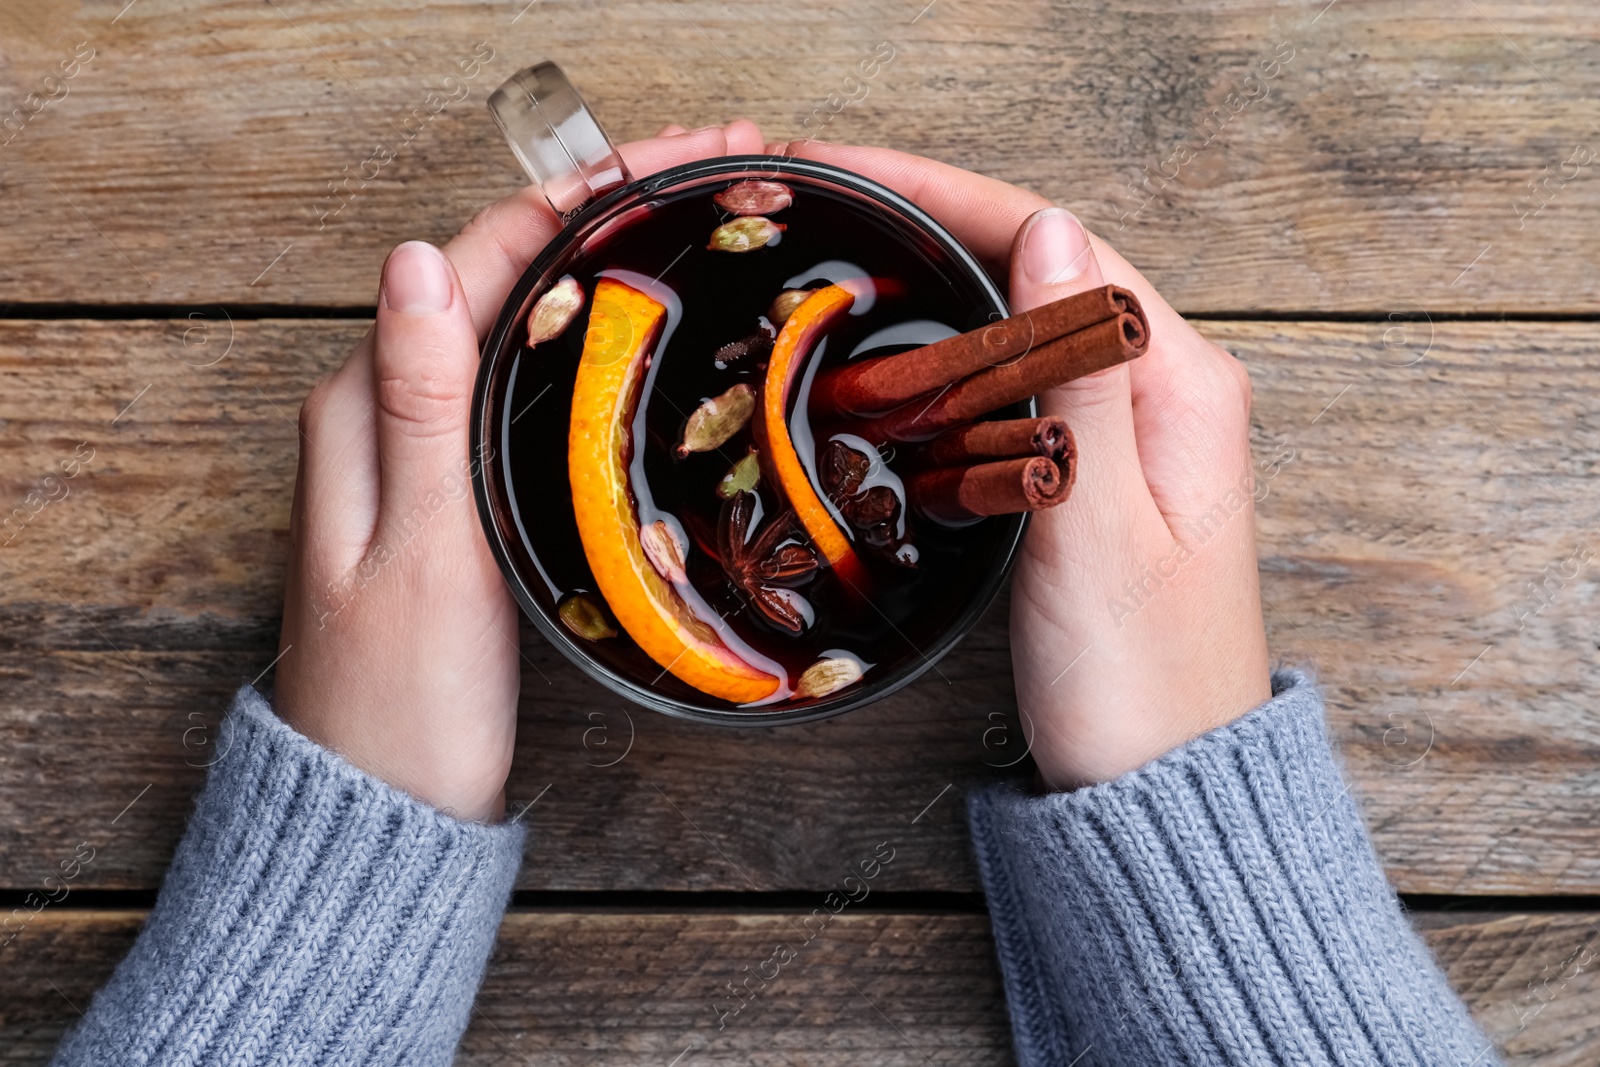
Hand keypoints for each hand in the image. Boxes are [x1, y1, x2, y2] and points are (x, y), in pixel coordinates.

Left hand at [274, 122, 769, 820]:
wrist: (384, 808)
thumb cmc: (402, 697)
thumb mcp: (420, 548)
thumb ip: (418, 403)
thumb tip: (421, 256)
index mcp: (362, 406)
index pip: (472, 259)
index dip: (572, 197)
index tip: (668, 159)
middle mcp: (381, 410)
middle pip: (497, 273)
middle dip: (601, 210)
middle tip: (712, 170)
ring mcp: (417, 449)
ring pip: (514, 320)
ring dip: (599, 260)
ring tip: (694, 221)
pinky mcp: (451, 489)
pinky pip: (517, 379)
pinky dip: (583, 333)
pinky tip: (638, 326)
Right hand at [777, 141, 1271, 788]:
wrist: (1160, 791)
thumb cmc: (1138, 683)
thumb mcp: (1098, 530)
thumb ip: (1079, 381)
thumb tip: (1052, 233)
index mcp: (1183, 387)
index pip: (1060, 243)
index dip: (949, 193)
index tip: (854, 170)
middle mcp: (1166, 392)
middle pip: (1044, 267)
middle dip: (936, 224)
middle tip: (829, 206)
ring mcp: (1133, 433)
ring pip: (1027, 323)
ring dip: (942, 285)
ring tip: (847, 260)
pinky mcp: (1098, 475)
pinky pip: (1023, 384)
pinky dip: (958, 357)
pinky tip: (902, 358)